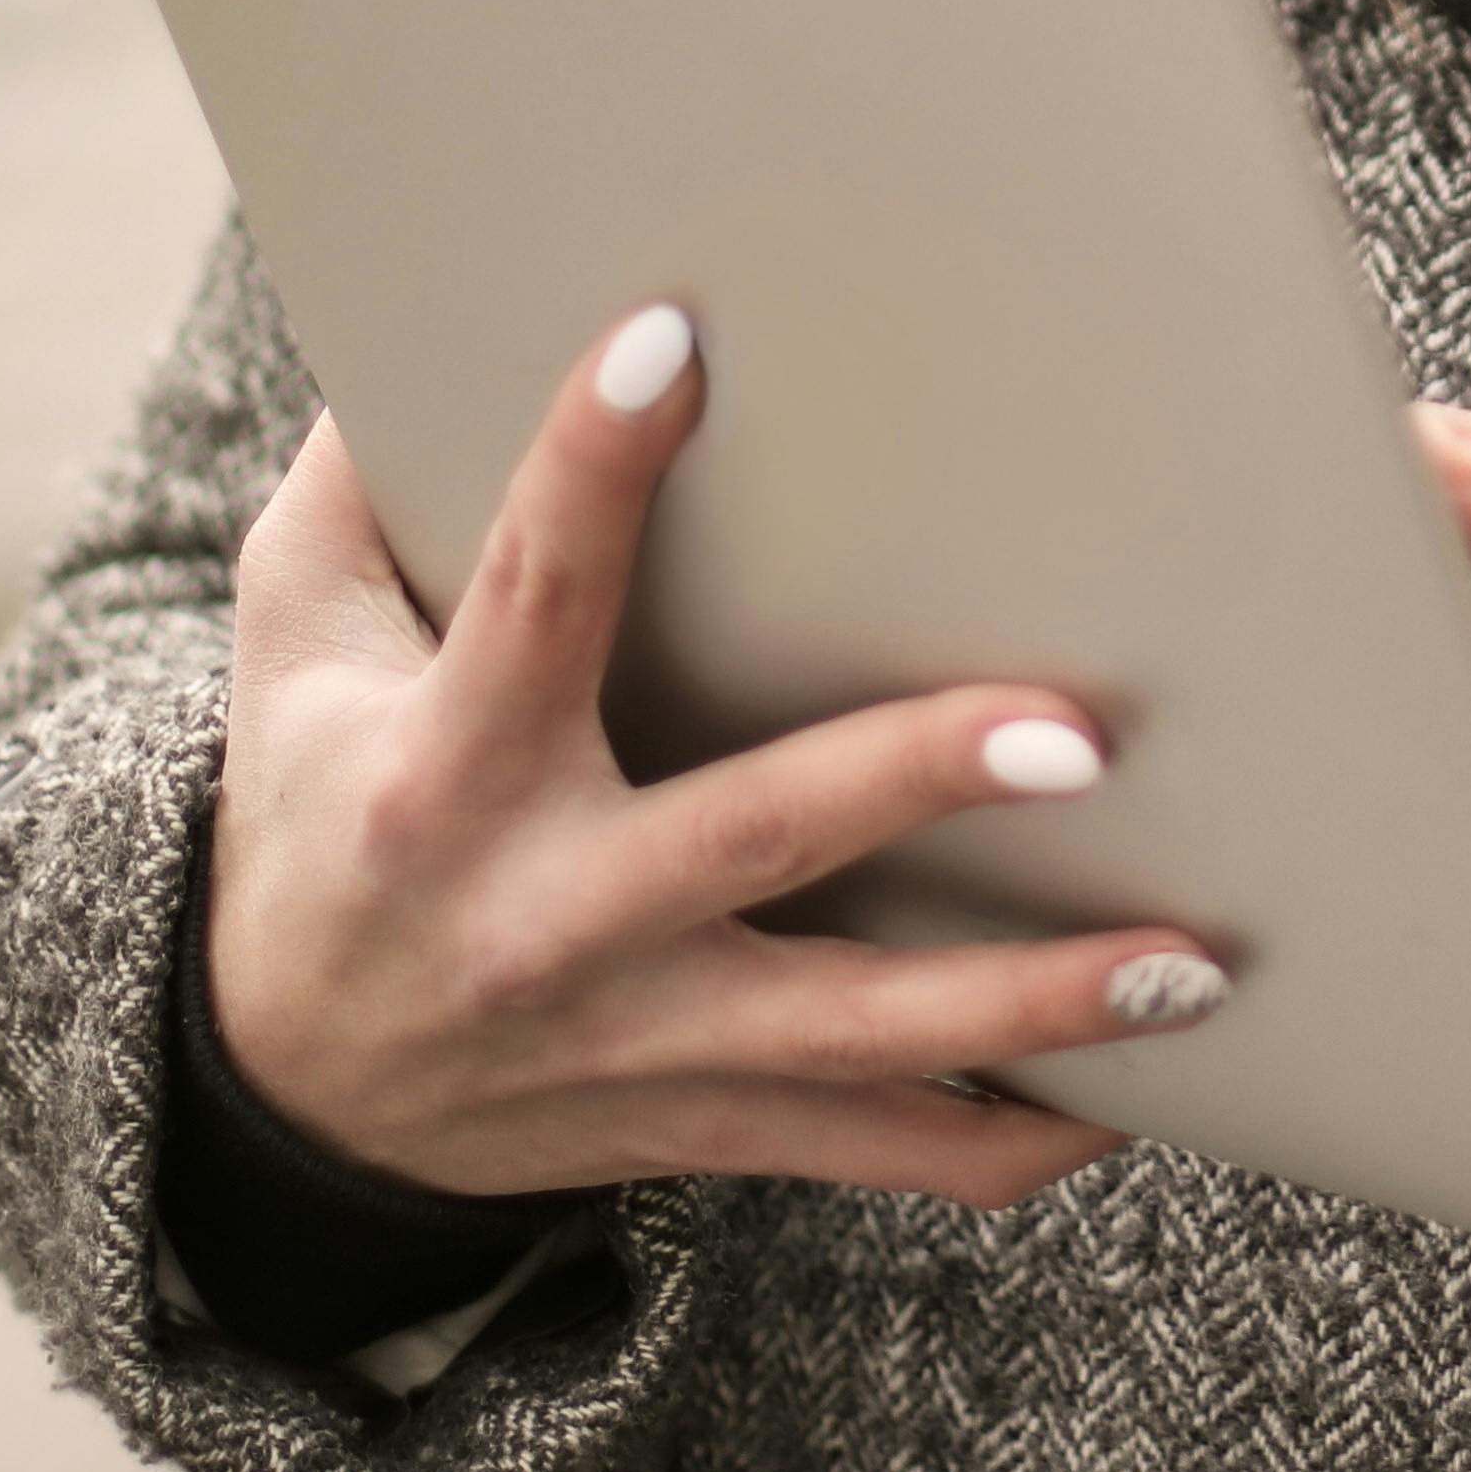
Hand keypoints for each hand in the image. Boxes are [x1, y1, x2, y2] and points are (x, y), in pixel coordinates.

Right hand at [209, 304, 1221, 1206]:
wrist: (280, 1091)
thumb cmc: (313, 816)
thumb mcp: (288, 651)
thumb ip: (348, 496)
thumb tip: (404, 316)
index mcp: (442, 775)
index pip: (529, 599)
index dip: (590, 470)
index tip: (670, 343)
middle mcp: (547, 917)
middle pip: (755, 836)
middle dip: (917, 780)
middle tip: (1079, 735)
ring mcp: (635, 1040)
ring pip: (856, 1037)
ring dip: (1032, 1003)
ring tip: (1190, 963)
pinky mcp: (696, 1125)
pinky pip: (874, 1155)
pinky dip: (1006, 1139)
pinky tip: (1131, 1100)